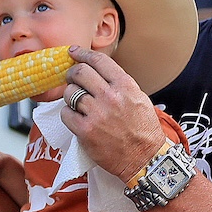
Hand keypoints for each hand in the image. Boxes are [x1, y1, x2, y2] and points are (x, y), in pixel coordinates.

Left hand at [62, 46, 167, 180]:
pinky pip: (66, 113)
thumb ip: (118, 84)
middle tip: (71, 78)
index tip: (73, 52)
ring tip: (77, 103)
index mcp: (125, 86)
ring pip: (70, 93)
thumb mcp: (138, 99)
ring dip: (70, 96)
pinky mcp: (85, 131)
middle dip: (72, 73)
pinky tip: (76, 118)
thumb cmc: (143, 130)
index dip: (82, 54)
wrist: (145, 159)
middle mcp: (110, 97)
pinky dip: (68, 114)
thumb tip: (96, 72)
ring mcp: (96, 114)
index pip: (98, 61)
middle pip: (80, 73)